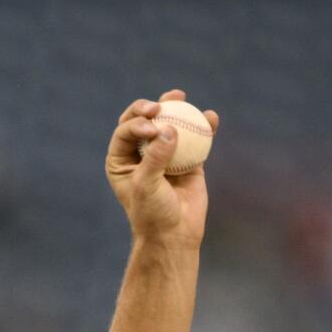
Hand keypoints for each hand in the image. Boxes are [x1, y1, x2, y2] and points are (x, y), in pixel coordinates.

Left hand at [105, 89, 219, 247]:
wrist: (175, 234)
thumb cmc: (153, 214)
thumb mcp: (148, 186)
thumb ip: (156, 158)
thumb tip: (169, 129)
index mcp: (121, 160)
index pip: (125, 132)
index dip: (137, 123)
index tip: (152, 127)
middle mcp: (140, 154)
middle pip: (143, 121)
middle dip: (149, 108)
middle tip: (161, 106)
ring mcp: (164, 154)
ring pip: (168, 125)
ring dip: (174, 108)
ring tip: (179, 96)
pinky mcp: (188, 159)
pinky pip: (195, 138)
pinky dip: (203, 126)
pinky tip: (211, 117)